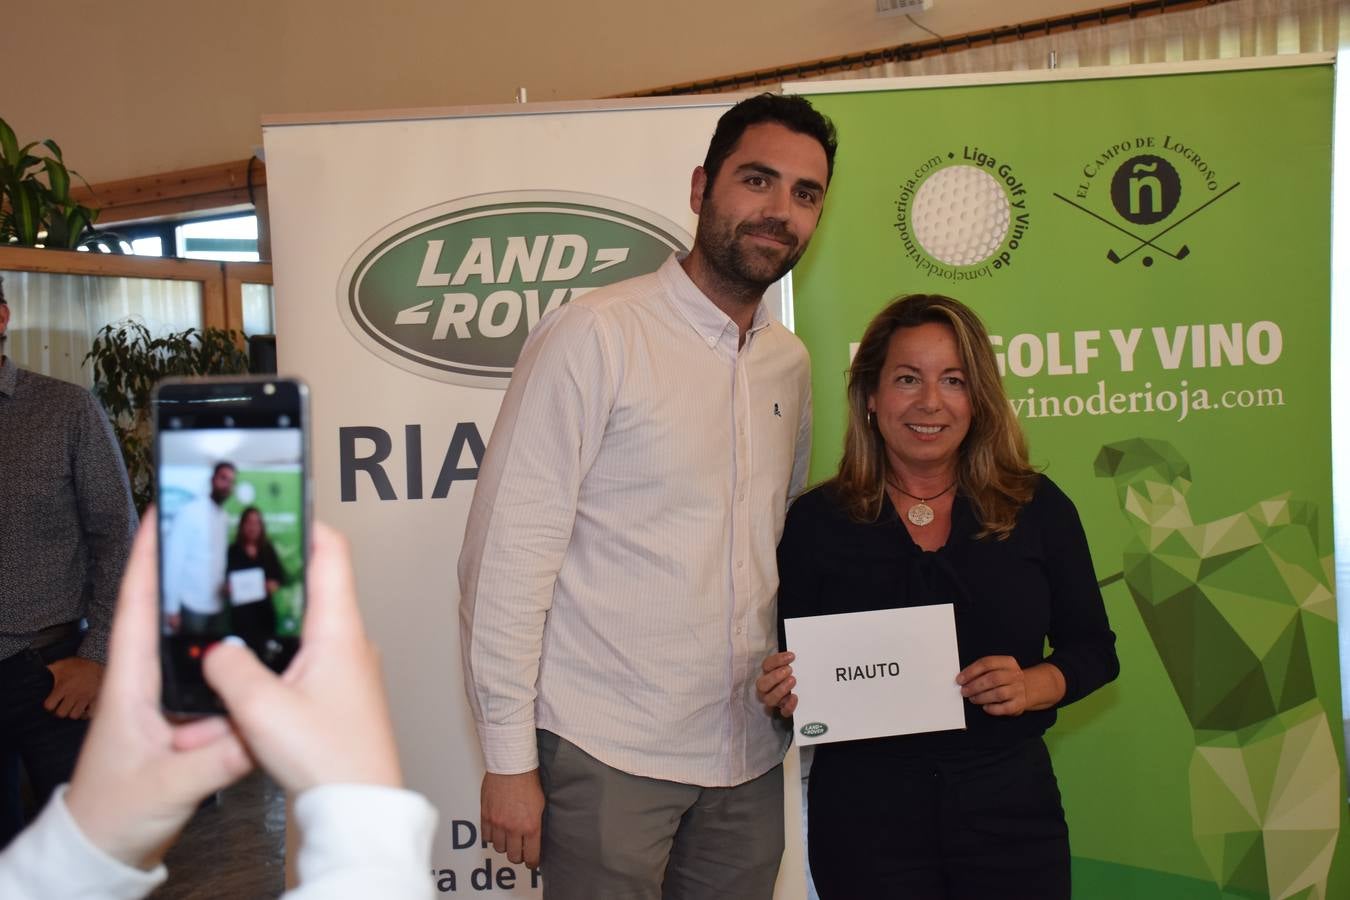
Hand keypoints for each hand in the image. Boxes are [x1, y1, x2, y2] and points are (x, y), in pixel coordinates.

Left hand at [44, 656, 103, 718]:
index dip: (49, 705)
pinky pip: (90, 713)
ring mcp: (85, 698)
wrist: (97, 661)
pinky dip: (87, 713)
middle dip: (60, 711)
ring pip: (75, 715)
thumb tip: (35, 670)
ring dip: (72, 712)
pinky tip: (85, 709)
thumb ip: (49, 669)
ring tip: (72, 708)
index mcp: (63, 687)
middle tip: (62, 706)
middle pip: (61, 713)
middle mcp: (73, 694)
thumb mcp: (60, 665)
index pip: (49, 705)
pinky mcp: (96, 698)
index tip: (51, 703)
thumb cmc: (77, 665)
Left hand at [65, 512, 252, 869]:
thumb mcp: (167, 785)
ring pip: (200, 645)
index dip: (147, 557)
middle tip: (224, 530)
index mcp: (131, 684)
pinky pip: (220, 681)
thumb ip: (215, 760)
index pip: (135, 606)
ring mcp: (169, 700)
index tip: (165, 514)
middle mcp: (149, 683)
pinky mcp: (189, 721)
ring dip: (223, 613)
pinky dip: (240, 662)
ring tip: (255, 577)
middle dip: (194, 568)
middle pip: (171, 612)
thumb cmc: (114, 815)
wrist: (106, 851)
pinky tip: (267, 652)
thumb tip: (258, 727)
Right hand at [203, 524, 401, 793]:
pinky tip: (251, 665)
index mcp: (340, 629)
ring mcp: (348, 667)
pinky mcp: (340, 694)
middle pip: (315, 585)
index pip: (332, 553)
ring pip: (308, 625)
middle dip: (276, 571)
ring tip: (237, 608)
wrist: (360, 807)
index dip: (306, 523)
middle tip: (241, 557)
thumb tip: (216, 651)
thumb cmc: (330, 758)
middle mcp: (350, 641)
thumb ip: (230, 670)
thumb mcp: (262, 709)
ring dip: (275, 616)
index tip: (278, 506)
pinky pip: (307, 656)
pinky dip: (280, 651)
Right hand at [481, 770, 543, 867]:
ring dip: (504, 845)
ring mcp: (498, 823)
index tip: (532, 862)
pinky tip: (497, 830)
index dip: (532, 862)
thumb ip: (535, 824)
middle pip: (513, 856)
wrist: (511, 766)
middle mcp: (513, 828)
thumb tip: (534, 837)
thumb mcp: (540, 805)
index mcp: (530, 826)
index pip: (531, 856)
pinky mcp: (486, 816)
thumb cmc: (528, 781)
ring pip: (499, 848)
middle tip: (521, 850)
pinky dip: (492, 836)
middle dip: (518, 855)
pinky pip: (487, 837)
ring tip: (508, 838)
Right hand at [755, 651, 796, 716]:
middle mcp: (766, 688)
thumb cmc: (794, 675)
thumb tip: (795, 654)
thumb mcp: (792, 665)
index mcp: (767, 673)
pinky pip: (783, 712)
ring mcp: (773, 700)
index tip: (791, 656)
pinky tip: (795, 697)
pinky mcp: (783, 711)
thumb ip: (791, 661)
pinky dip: (789, 706)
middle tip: (789, 670)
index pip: (767, 665)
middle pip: (762, 684)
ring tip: (793, 681)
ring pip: (770, 699)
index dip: (777, 660)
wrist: (805, 691)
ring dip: (780, 690)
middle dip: (775, 677)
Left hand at [956, 656, 1065, 715]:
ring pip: (998, 694)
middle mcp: (1015, 675)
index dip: (971, 671)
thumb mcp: (997, 668)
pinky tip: (985, 707)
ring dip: (982, 697)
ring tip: (972, 699)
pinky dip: (992, 709)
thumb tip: (962, 679)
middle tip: (964, 691)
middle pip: (993, 679)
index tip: (960, 679)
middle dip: (975, 686)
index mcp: (1008, 662)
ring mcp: (1019, 690)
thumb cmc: (1004, 678)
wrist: (1028, 688)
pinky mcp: (1020, 704)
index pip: (987, 663)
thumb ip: (982, 671)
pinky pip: (1005, 708)